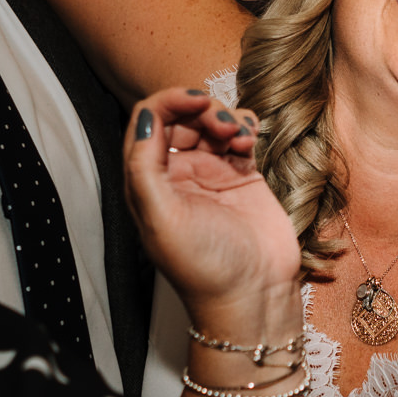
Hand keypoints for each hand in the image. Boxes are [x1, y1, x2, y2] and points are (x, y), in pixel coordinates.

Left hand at [123, 88, 300, 332]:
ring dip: (225, 117)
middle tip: (221, 124)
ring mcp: (211, 173)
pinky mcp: (243, 176)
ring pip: (211, 122)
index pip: (147, 123)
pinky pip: (240, 136)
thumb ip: (144, 167)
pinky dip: (245, 127)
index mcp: (148, 183)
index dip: (167, 103)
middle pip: (181, 118)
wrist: (253, 294)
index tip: (194, 102)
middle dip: (201, 109)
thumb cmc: (203, 266)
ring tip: (239, 137)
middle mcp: (177, 174)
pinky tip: (250, 140)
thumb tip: (144, 117)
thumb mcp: (161, 218)